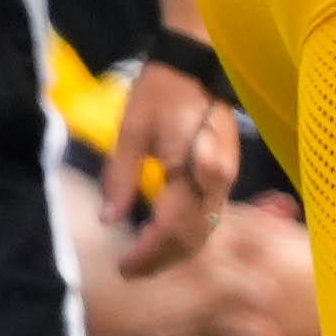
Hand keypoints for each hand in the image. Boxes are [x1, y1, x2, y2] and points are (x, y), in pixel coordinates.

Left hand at [102, 59, 240, 279]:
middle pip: (194, 236)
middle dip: (162, 260)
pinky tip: (164, 237)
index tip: (122, 266)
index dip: (147, 253)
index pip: (172, 228)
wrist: (195, 65)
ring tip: (144, 260)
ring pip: (205, 230)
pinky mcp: (225, 175)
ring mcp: (225, 179)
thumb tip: (110, 220)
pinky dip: (187, 233)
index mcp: (191, 167)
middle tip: (129, 271)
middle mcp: (216, 179)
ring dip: (176, 250)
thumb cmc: (160, 93)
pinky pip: (209, 216)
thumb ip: (120, 178)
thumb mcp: (130, 131)